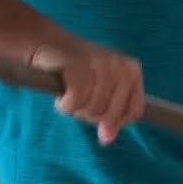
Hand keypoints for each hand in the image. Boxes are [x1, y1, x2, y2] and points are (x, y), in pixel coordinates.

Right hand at [30, 42, 144, 145]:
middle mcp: (120, 66)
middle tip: (79, 100)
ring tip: (70, 94)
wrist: (48, 44)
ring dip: (76, 109)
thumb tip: (107, 139)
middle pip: (110, 114)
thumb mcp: (101, 92)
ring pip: (93, 109)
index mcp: (132, 71)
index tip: (99, 114)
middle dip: (90, 114)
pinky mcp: (78, 65)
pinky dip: (65, 105)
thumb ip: (110, 115)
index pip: (134, 112)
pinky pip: (75, 102)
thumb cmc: (78, 72)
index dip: (115, 121)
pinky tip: (61, 96)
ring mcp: (100, 64)